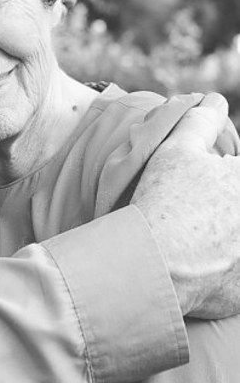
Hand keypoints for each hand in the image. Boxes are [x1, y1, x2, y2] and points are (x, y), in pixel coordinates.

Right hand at [132, 93, 239, 317]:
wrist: (151, 265)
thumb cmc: (164, 203)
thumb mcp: (176, 152)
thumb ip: (201, 122)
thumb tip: (215, 101)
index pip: (237, 174)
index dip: (225, 178)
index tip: (209, 188)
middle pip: (235, 214)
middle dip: (225, 210)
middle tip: (199, 216)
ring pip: (238, 247)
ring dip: (228, 241)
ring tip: (203, 241)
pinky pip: (237, 281)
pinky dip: (227, 278)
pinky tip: (204, 270)